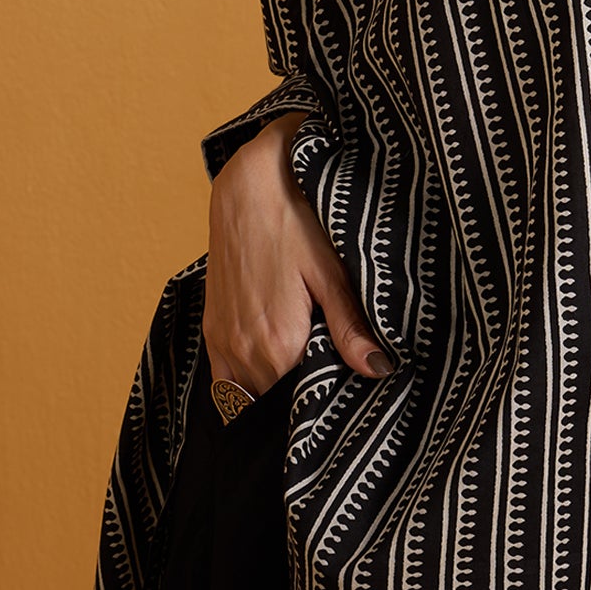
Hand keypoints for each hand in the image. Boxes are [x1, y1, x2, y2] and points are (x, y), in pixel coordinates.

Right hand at [202, 113, 393, 396]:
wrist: (248, 188)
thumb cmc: (295, 223)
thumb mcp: (330, 272)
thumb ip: (350, 327)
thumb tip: (378, 370)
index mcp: (279, 344)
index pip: (305, 399)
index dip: (329, 395)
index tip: (347, 381)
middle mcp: (245, 353)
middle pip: (278, 401)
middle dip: (303, 395)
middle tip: (332, 368)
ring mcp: (223, 344)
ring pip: (252, 395)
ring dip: (276, 391)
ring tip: (306, 366)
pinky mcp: (212, 331)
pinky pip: (224, 382)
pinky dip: (246, 386)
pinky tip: (273, 368)